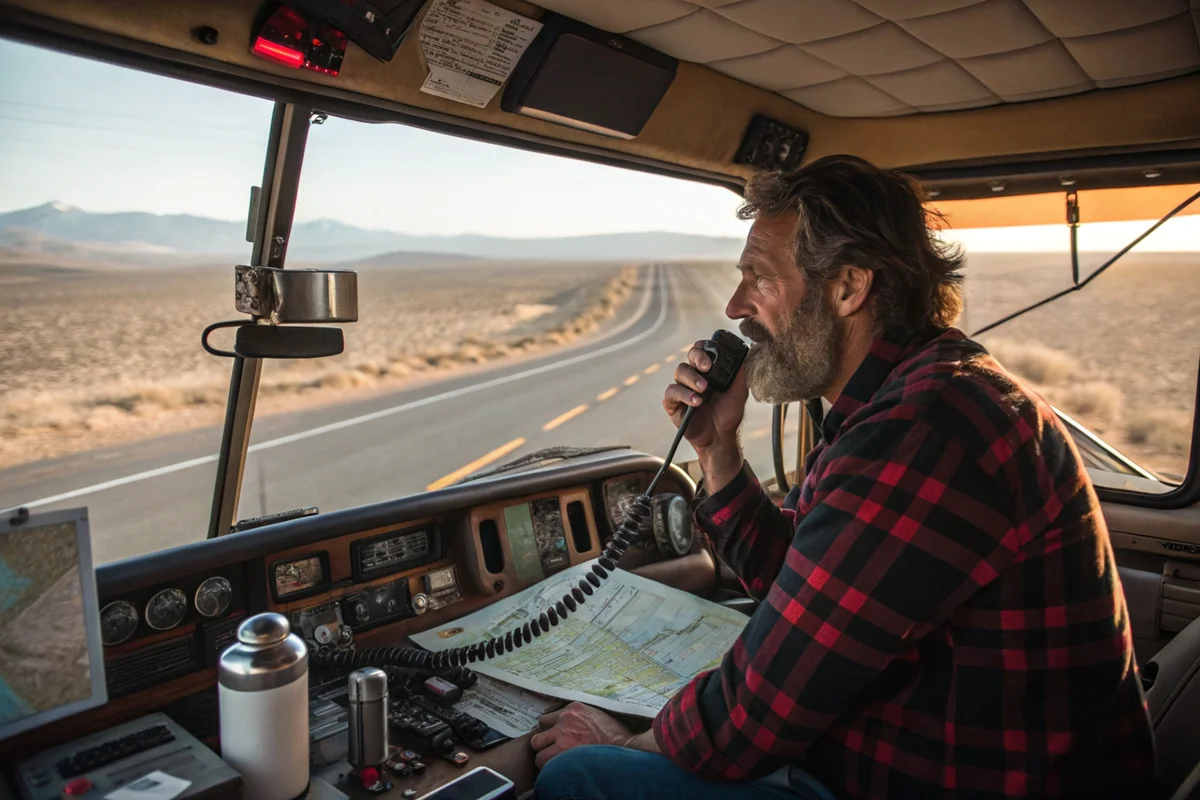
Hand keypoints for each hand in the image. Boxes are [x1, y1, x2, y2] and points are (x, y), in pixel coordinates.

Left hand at [529, 702, 632, 768]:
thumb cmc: (615, 736)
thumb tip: (572, 728)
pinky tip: (559, 769)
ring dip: (544, 753)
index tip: (557, 737)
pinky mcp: (561, 752)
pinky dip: (548, 766)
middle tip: (554, 749)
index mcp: (575, 708)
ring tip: (555, 761)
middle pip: (539, 729)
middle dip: (545, 741)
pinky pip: (543, 761)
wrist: (625, 748)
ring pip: (537, 745)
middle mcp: (565, 719)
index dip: (552, 730)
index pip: (550, 717)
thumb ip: (582, 719)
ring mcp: (561, 735)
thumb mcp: (598, 716)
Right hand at [663, 341, 747, 490]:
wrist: (721, 437)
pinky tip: (696, 402)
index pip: (700, 350)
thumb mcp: (739, 391)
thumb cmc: (729, 414)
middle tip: (707, 368)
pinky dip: (684, 395)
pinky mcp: (672, 403)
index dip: (703, 350)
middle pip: (688, 357)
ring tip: (704, 391)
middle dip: (697, 359)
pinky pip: (672, 392)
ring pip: (680, 372)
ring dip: (692, 379)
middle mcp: (692, 376)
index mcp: (706, 370)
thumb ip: (740, 373)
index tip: (712, 360)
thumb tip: (744, 353)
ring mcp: (681, 389)